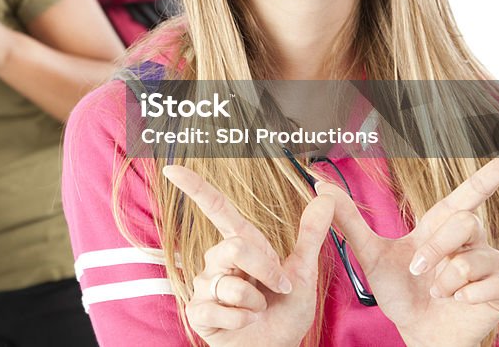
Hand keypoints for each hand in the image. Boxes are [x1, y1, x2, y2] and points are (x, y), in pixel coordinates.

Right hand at [164, 165, 334, 346]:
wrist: (279, 346)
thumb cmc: (284, 309)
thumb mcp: (303, 271)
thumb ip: (311, 234)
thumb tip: (326, 196)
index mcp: (240, 244)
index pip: (215, 209)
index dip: (194, 187)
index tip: (172, 168)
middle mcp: (217, 261)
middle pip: (234, 247)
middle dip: (265, 270)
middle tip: (279, 288)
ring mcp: (205, 286)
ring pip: (230, 285)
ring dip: (255, 303)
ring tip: (258, 311)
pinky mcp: (198, 312)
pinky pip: (220, 310)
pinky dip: (242, 320)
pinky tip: (244, 323)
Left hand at [319, 156, 498, 346]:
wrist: (416, 331)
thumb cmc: (399, 292)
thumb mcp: (370, 255)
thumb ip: (348, 221)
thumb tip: (321, 187)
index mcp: (442, 225)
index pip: (469, 192)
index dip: (493, 172)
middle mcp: (470, 240)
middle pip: (464, 221)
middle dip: (436, 248)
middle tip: (417, 270)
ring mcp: (488, 264)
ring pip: (472, 258)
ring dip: (445, 280)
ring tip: (436, 291)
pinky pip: (489, 283)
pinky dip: (464, 295)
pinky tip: (456, 301)